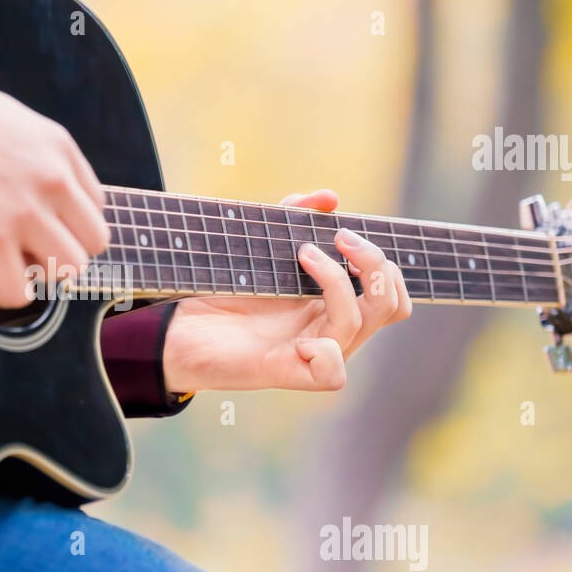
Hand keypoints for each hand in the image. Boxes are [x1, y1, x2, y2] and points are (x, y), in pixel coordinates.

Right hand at [0, 78, 109, 307]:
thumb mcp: (12, 119)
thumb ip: (35, 152)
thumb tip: (31, 178)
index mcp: (60, 150)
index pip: (96, 205)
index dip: (68, 221)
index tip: (41, 222)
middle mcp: (54, 182)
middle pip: (94, 242)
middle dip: (64, 249)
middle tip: (29, 245)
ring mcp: (26, 214)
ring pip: (69, 270)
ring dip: (39, 272)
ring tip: (7, 259)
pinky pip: (19, 292)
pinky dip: (4, 291)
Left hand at [162, 190, 411, 392]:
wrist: (178, 330)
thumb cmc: (221, 292)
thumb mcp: (259, 245)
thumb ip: (292, 215)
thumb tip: (331, 198)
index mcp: (332, 306)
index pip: (392, 295)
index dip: (386, 265)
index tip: (345, 235)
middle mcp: (329, 331)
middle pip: (393, 306)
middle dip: (377, 265)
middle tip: (339, 238)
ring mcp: (311, 353)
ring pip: (359, 324)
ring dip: (338, 283)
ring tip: (304, 255)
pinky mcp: (286, 372)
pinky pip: (332, 374)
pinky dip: (324, 352)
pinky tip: (296, 337)